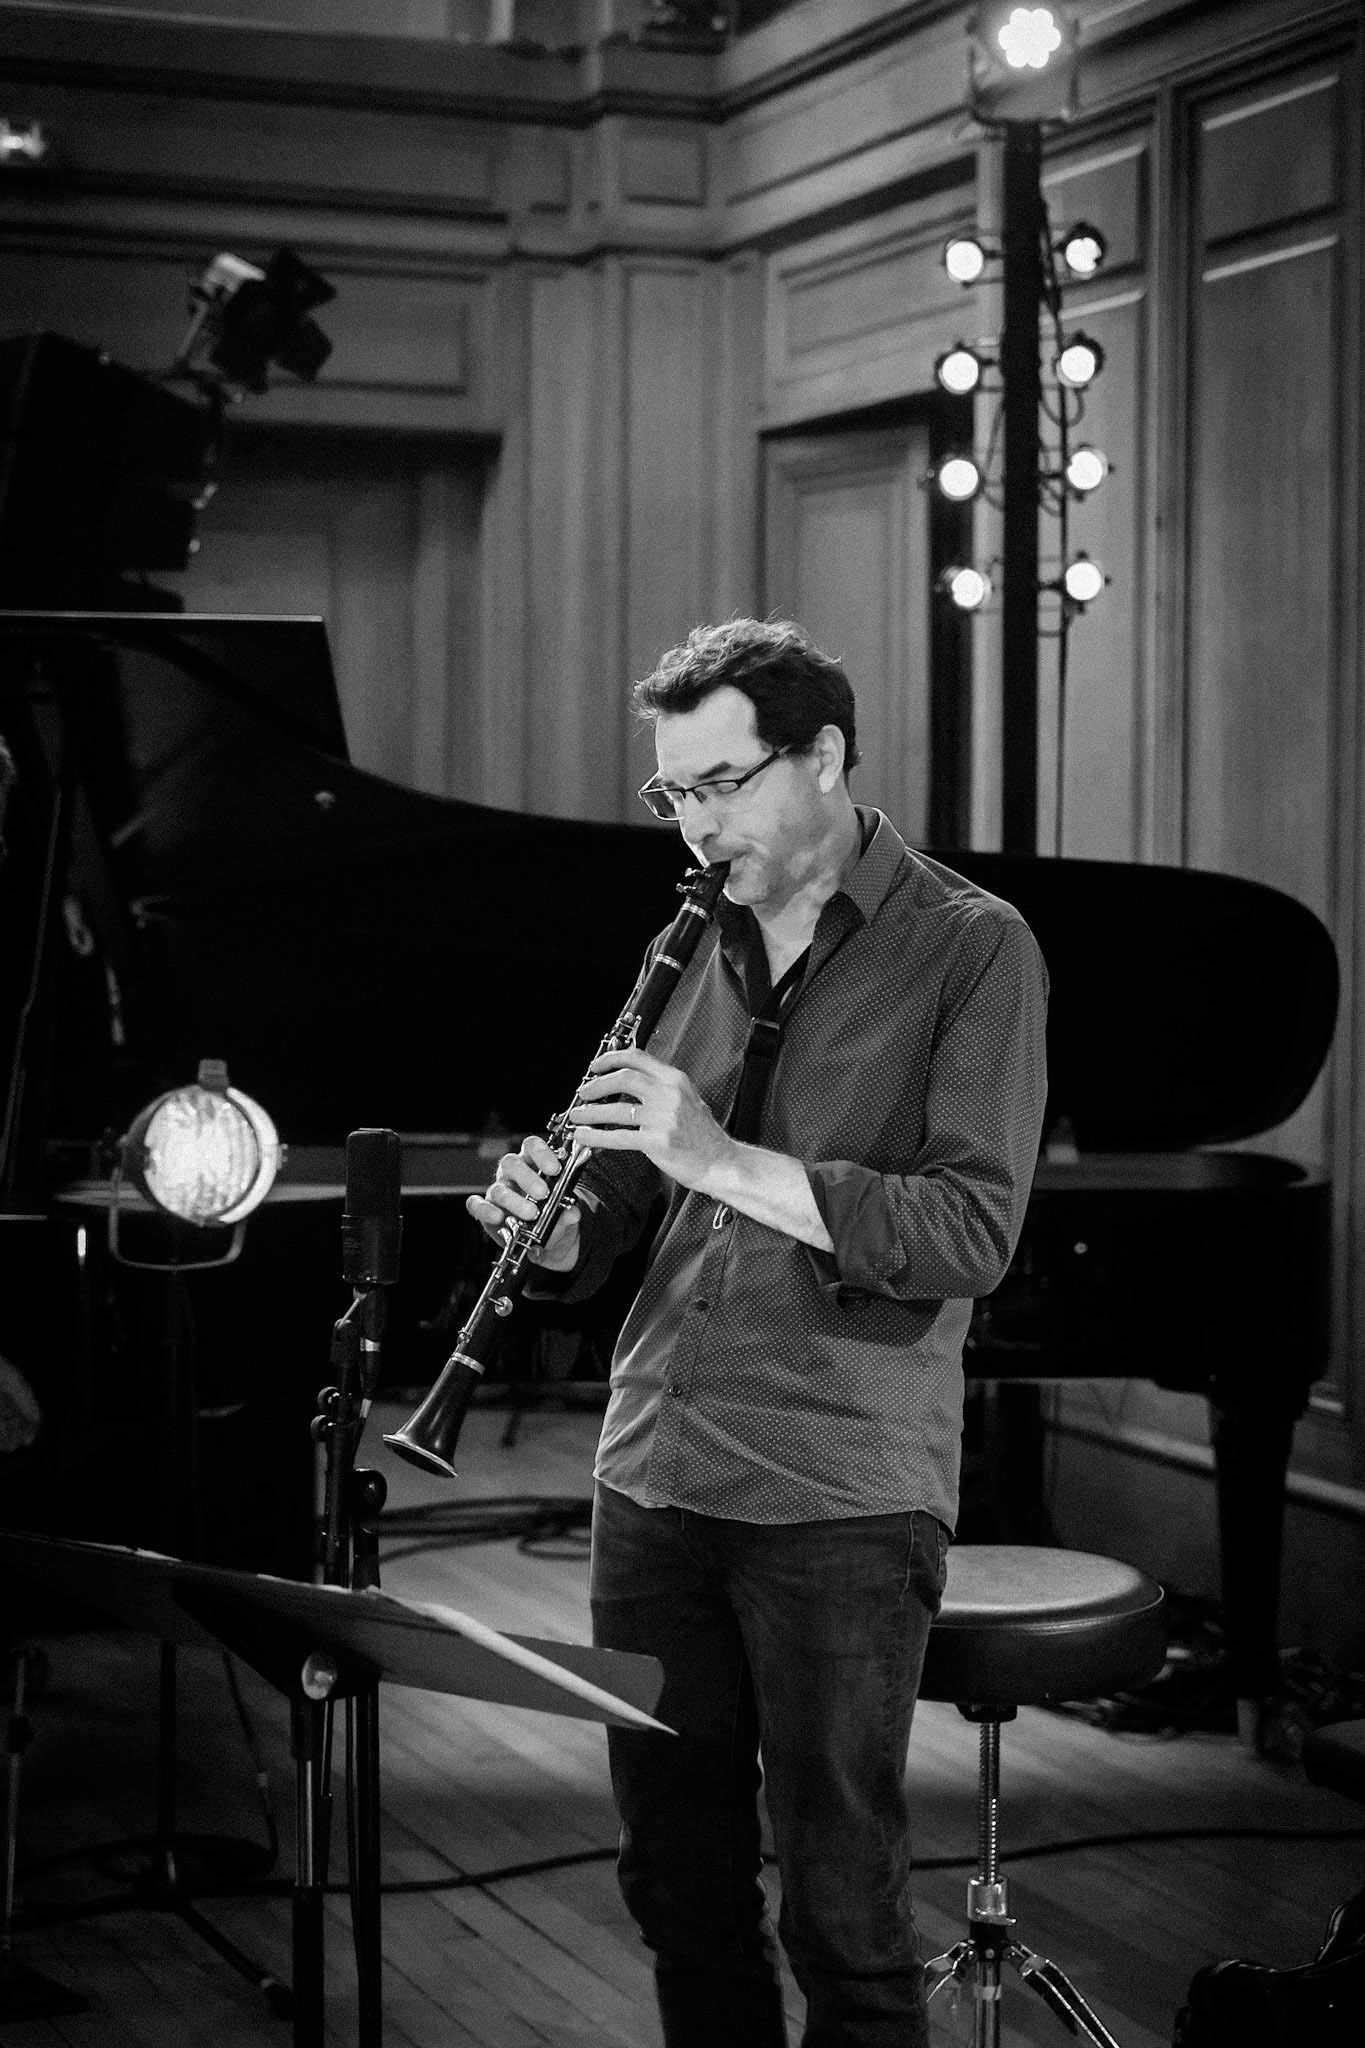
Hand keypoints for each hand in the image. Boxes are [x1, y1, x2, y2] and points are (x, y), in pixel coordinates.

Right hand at [465, 1135, 579, 1272]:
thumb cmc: (553, 1215)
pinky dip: (485, 1210)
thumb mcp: (564, 1213)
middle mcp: (513, 1174)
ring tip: (532, 1213)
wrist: (545, 1240)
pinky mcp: (487, 1209)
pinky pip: (477, 1205)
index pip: (532, 1146)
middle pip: (511, 1163)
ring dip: (515, 1201)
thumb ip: (567, 1211)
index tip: (555, 1168)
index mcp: (532, 1163)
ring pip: (498, 1188)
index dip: (542, 1153)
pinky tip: (498, 1217)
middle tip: (543, 1193)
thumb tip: (572, 1213)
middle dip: (528, 1178)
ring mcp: (498, 1190)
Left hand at [569, 1047, 731, 1191]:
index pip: (638, 1058)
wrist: (721, 1162)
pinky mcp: (657, 1142)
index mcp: (676, 1080)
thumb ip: (662, 1088)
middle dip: (596, 1085)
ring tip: (576, 1115)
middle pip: (623, 1078)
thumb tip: (629, 1080)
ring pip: (615, 1110)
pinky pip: (617, 1137)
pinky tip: (584, 1136)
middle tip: (583, 1092)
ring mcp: (663, 1118)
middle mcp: (669, 1094)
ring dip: (589, 1112)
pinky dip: (595, 1136)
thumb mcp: (688, 1099)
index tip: (595, 1066)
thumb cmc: (704, 1136)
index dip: (611, 1059)